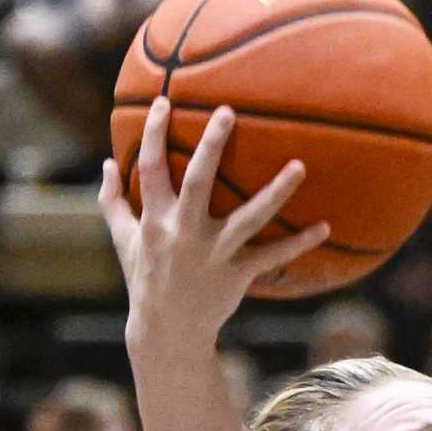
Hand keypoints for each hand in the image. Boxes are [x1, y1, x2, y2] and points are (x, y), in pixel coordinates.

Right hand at [103, 99, 329, 340]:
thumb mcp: (123, 241)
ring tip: (300, 166)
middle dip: (211, 144)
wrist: (167, 330)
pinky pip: (271, 256)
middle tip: (228, 110)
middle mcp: (184, 232)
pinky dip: (299, 244)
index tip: (166, 101)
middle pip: (198, 181)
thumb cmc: (145, 278)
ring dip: (276, 192)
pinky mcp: (236, 274)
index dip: (155, 134)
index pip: (151, 168)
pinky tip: (325, 227)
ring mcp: (212, 253)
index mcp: (154, 219)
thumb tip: (106, 163)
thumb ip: (113, 201)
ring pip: (248, 218)